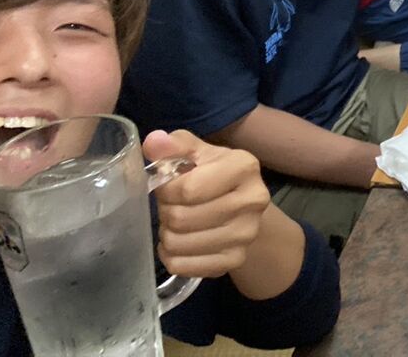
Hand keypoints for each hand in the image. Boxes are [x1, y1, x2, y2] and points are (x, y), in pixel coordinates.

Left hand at [143, 130, 271, 278]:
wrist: (246, 207)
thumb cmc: (215, 175)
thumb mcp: (198, 153)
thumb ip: (174, 145)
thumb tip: (153, 142)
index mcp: (244, 167)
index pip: (188, 189)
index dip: (166, 190)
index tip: (167, 186)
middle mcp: (253, 200)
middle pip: (181, 218)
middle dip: (166, 212)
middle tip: (170, 206)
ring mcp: (246, 234)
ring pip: (179, 244)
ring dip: (167, 234)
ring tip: (175, 224)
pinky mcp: (236, 259)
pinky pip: (183, 265)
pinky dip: (171, 256)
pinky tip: (178, 243)